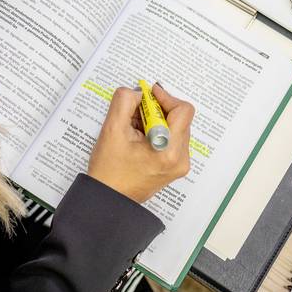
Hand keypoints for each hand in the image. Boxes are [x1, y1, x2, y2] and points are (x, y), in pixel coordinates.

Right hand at [88, 84, 193, 203]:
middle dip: (157, 110)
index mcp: (169, 151)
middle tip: (135, 112)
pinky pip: (171, 139)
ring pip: (175, 128)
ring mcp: (178, 165)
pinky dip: (157, 132)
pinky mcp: (173, 167)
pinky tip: (138, 138)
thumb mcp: (112, 130)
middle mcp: (180, 159)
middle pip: (179, 118)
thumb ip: (124, 102)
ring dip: (156, 121)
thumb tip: (137, 92)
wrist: (108, 199)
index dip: (165, 97)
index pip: (183, 111)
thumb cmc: (109, 172)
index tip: (148, 94)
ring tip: (134, 128)